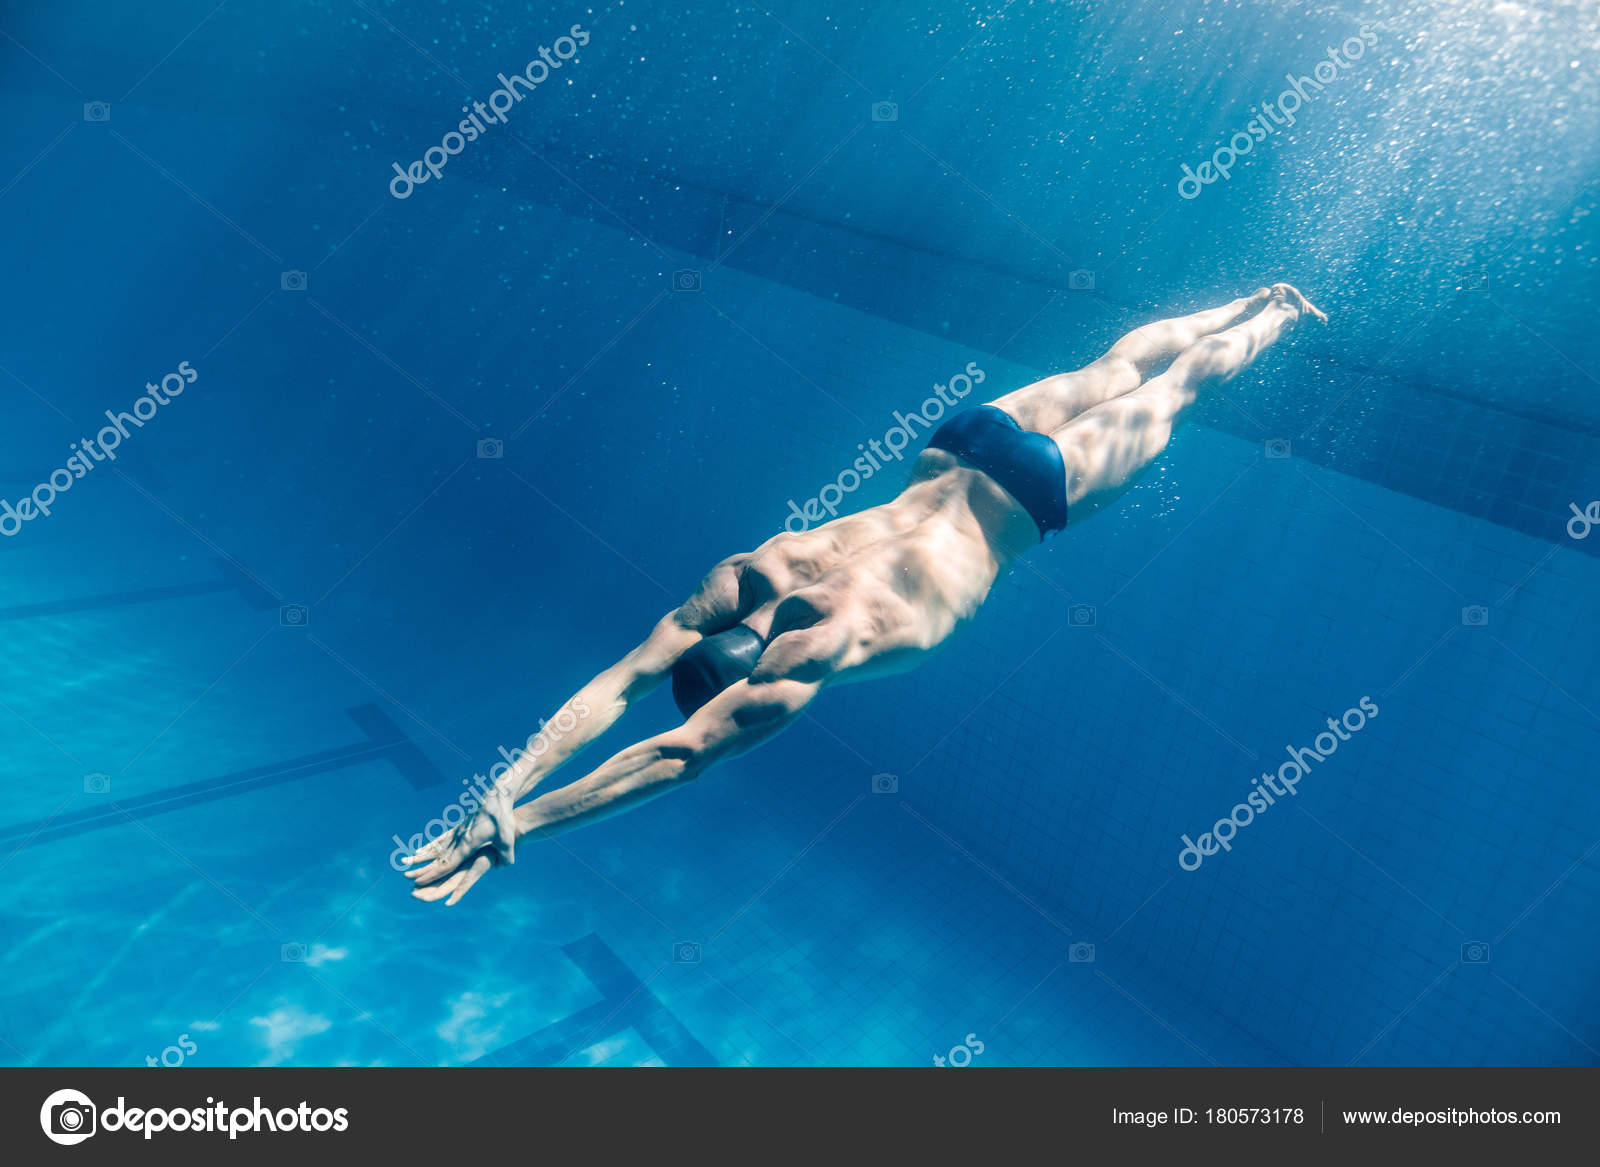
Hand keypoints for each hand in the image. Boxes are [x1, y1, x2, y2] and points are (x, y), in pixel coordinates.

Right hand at [401, 782, 518, 904]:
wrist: (496, 795)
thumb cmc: (502, 818)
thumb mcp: (508, 839)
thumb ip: (505, 857)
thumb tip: (502, 866)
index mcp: (467, 844)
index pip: (447, 864)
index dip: (433, 875)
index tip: (419, 882)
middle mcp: (459, 839)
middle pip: (437, 859)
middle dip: (422, 870)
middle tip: (406, 877)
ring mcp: (457, 832)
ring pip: (436, 849)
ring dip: (421, 858)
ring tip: (405, 863)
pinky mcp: (459, 827)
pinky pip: (441, 839)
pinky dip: (430, 846)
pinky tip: (419, 849)